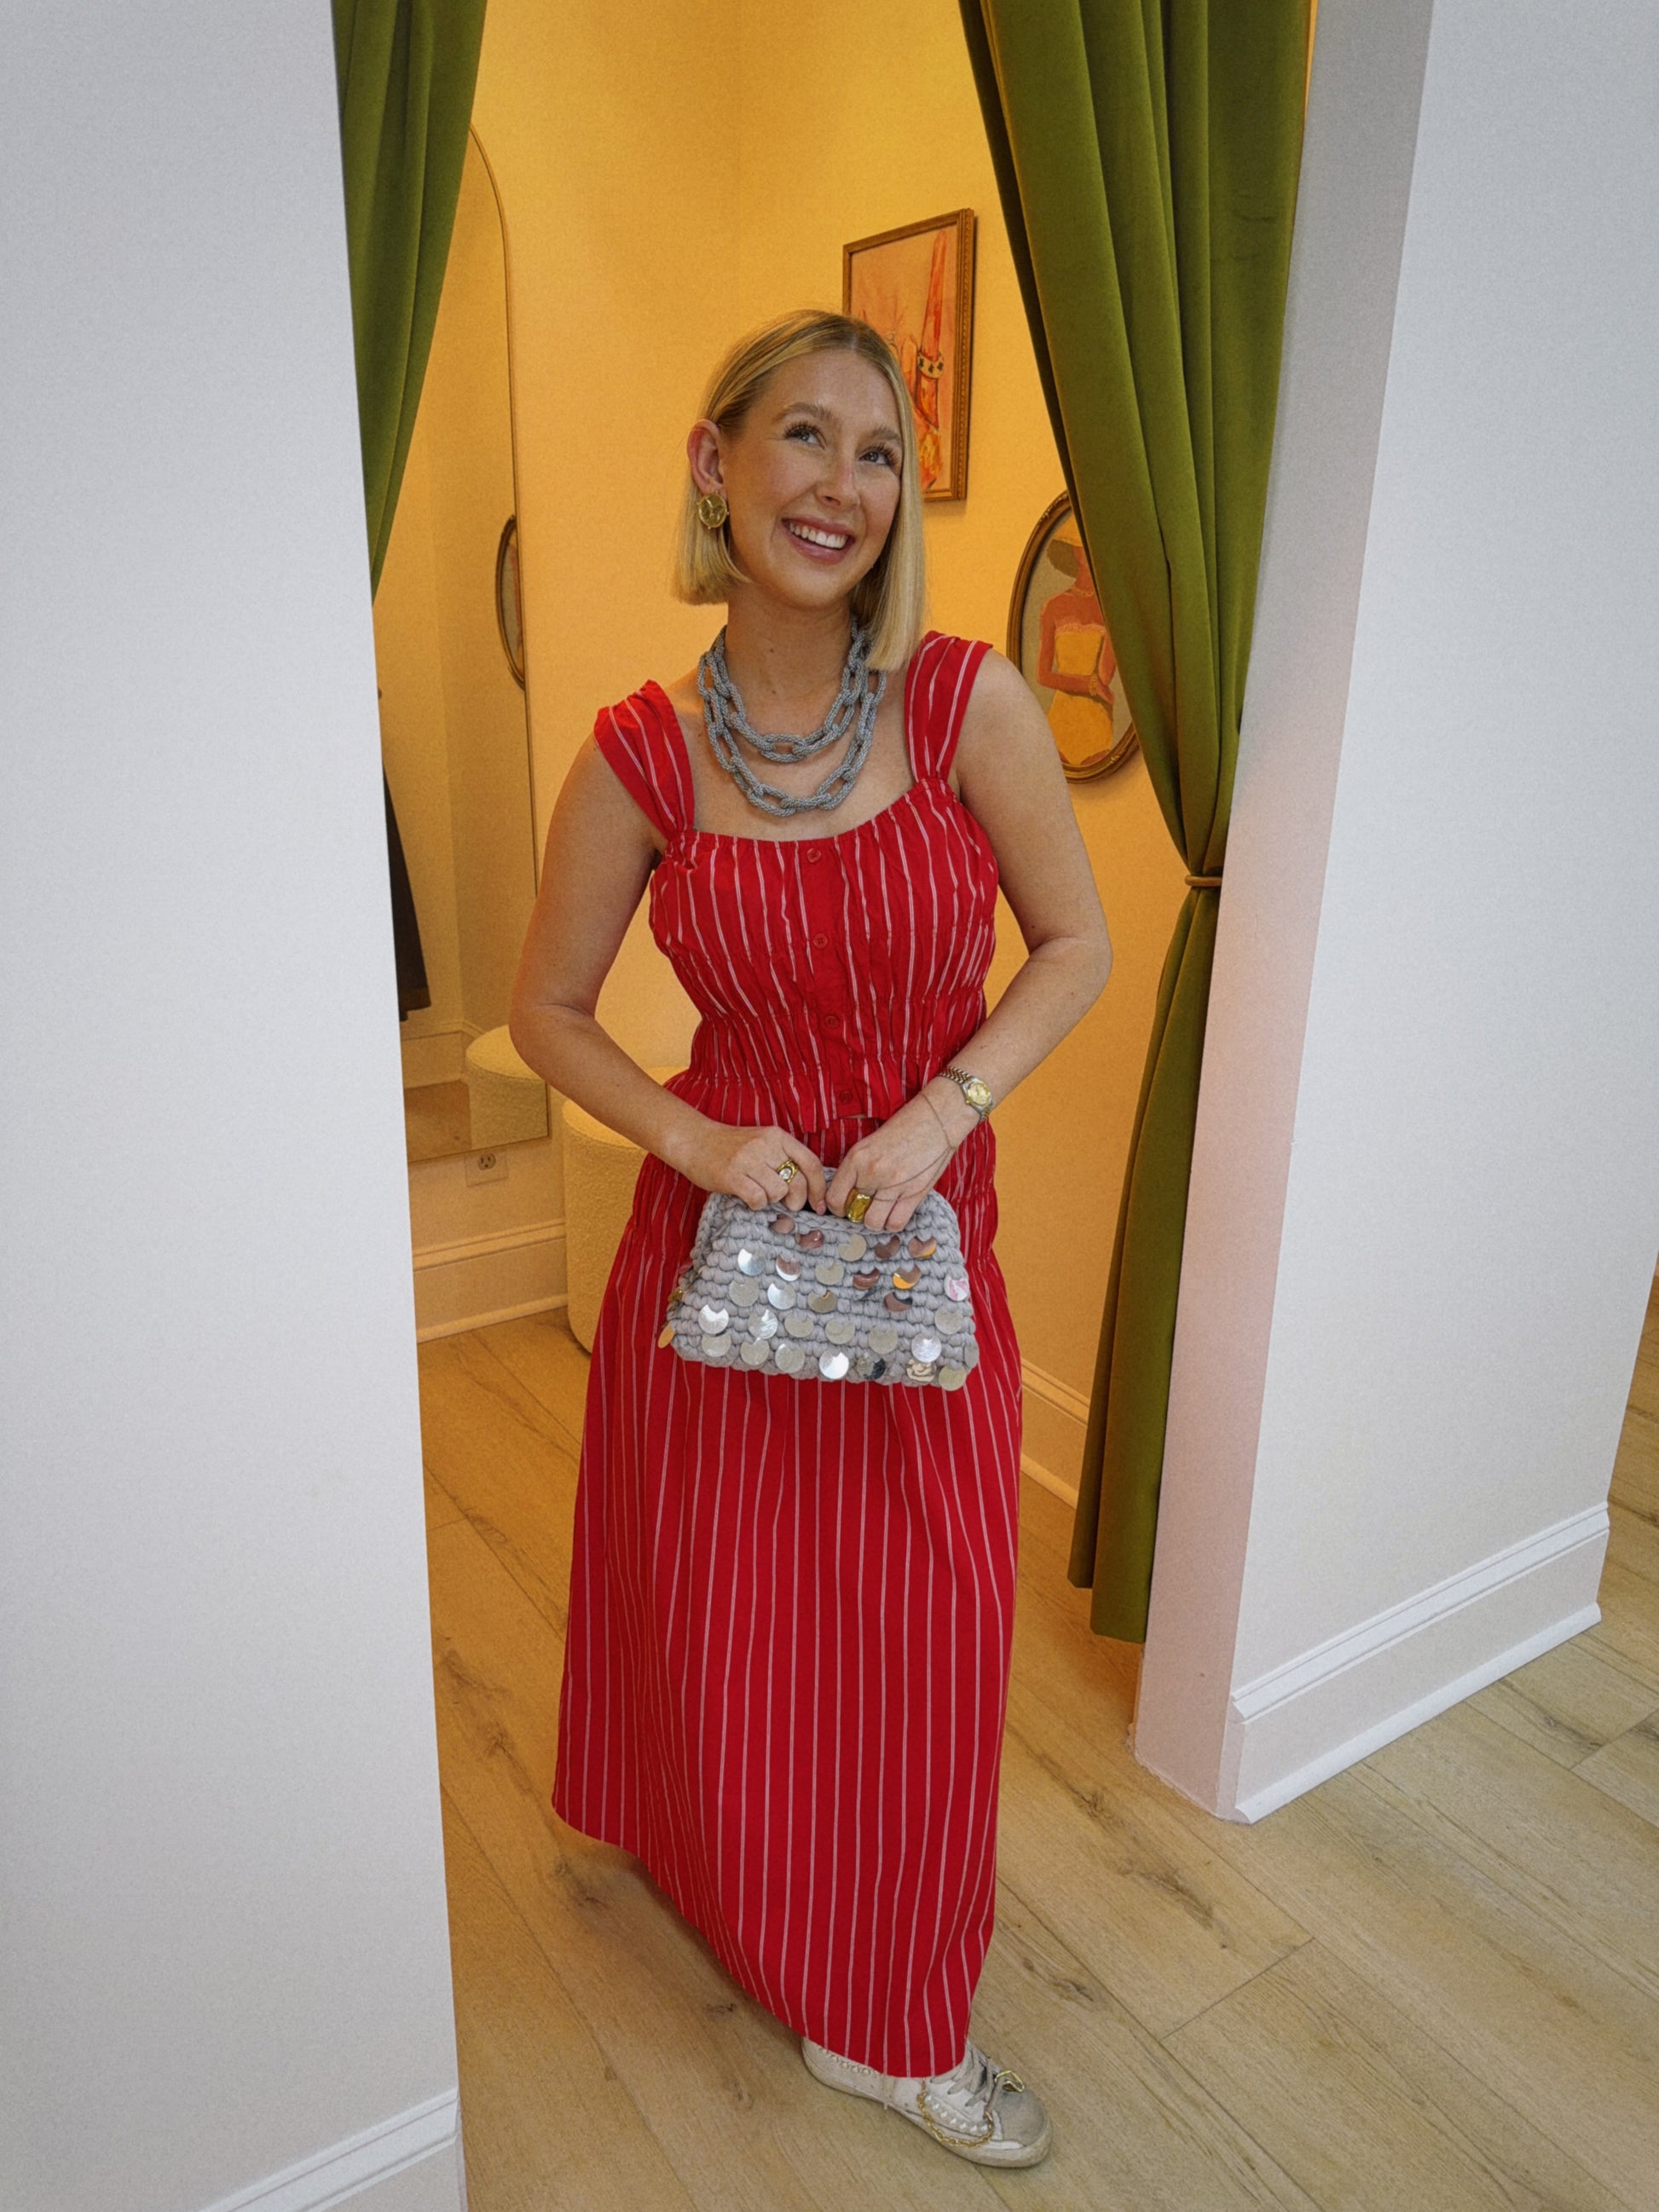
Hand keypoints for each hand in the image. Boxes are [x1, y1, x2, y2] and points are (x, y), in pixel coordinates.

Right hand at [681, 1119, 828, 1212]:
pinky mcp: (732, 1175)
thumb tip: (808, 1191)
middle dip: (796, 1200)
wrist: (695, 1141)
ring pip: (778, 1192)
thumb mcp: (763, 1143)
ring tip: (759, 1192)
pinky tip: (748, 1197)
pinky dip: (756, 1204)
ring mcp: (748, 1159)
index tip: (819, 1205)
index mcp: (778, 1136)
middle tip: (787, 1204)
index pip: (811, 1163)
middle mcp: (765, 1145)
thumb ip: (784, 1159)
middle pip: (798, 1181)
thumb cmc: (732, 1147)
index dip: (819, 1188)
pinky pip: (758, 1199)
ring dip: (771, 1200)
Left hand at [823, 1086, 966, 1230]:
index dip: (837, 1207)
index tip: (845, 1205)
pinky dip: (892, 1222)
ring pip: (872, 1222)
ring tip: (880, 1210)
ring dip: (874, 1220)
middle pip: (852, 1213)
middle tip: (864, 1206)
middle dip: (856, 1213)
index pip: (834, 1198)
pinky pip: (895, 1223)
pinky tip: (894, 1212)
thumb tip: (847, 1193)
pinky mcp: (914, 1193)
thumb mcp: (870, 1142)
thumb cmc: (903, 1127)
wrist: (937, 1120)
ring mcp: (894, 1185)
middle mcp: (872, 1173)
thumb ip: (856, 1167)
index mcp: (856, 1158)